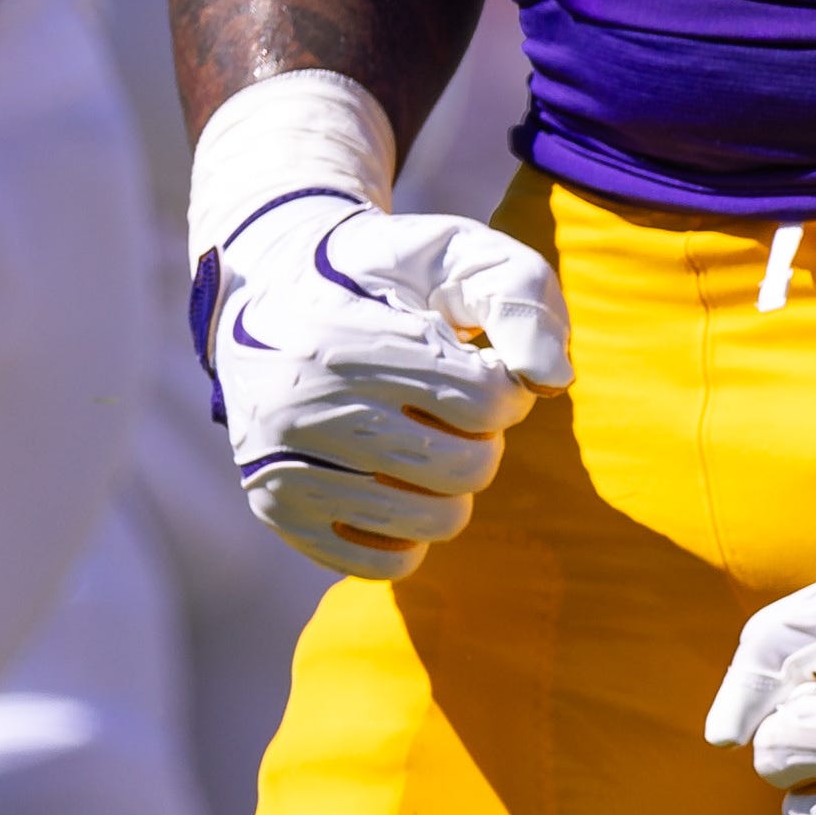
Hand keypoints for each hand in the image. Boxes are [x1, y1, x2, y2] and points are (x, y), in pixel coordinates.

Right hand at [194, 190, 570, 580]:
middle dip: (483, 437)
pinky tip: (394, 481)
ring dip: (453, 484)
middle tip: (450, 405)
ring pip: (432, 520)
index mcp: (352, 340)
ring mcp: (284, 468)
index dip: (507, 387)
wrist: (262, 290)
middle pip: (465, 467)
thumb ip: (519, 297)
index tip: (483, 367)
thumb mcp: (452, 251)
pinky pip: (382, 563)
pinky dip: (410, 531)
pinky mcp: (277, 512)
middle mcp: (306, 410)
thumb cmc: (381, 274)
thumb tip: (552, 381)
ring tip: (423, 437)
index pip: (485, 401)